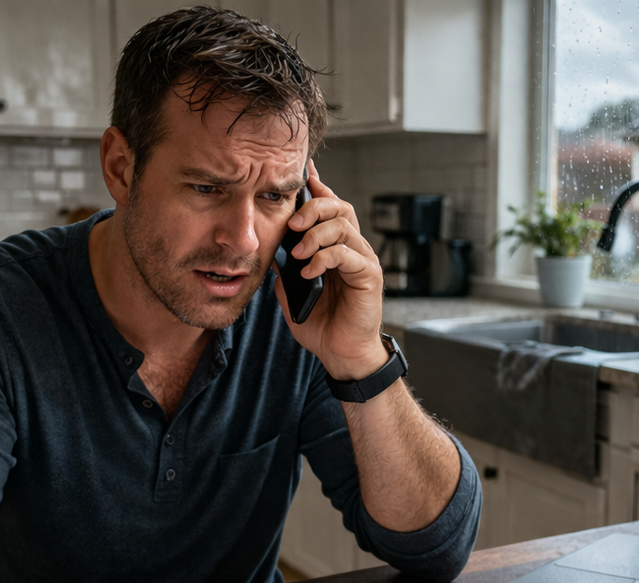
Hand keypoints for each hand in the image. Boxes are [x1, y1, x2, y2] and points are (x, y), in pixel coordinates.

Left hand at [273, 161, 386, 380]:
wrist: (341, 354)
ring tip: (298, 252)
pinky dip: (325, 257)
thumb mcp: (291, 295)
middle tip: (292, 221)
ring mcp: (363, 261)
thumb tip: (269, 254)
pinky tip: (309, 270)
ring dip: (316, 234)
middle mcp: (353, 249)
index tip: (303, 171)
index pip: (330, 207)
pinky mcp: (369, 277)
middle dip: (314, 207)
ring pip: (344, 226)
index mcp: (336, 248)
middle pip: (340, 206)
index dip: (318, 186)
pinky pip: (348, 254)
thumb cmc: (322, 326)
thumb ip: (283, 272)